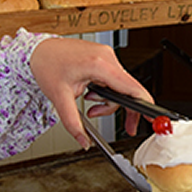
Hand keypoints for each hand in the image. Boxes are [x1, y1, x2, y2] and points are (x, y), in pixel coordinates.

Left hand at [29, 38, 152, 148]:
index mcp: (99, 64)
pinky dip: (105, 90)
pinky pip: (113, 79)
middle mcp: (107, 57)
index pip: (132, 87)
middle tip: (125, 127)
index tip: (153, 118)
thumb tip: (83, 141)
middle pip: (128, 90)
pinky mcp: (103, 57)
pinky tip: (90, 92)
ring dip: (108, 101)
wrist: (38, 50)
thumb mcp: (59, 98)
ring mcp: (106, 55)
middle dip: (119, 109)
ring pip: (120, 86)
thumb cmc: (47, 65)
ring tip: (88, 104)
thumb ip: (73, 123)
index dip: (145, 105)